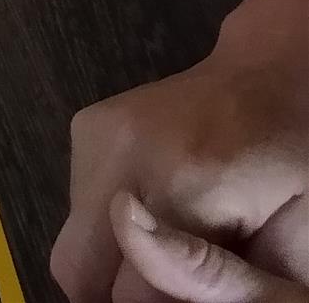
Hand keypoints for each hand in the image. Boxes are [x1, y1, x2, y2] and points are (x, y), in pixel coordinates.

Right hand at [53, 48, 308, 302]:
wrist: (274, 78)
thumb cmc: (297, 171)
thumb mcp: (289, 248)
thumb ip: (217, 281)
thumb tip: (134, 293)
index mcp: (184, 184)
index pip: (129, 292)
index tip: (194, 293)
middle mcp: (122, 150)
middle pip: (79, 271)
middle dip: (123, 289)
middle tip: (177, 278)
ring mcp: (97, 132)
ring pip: (73, 244)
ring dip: (115, 259)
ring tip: (178, 233)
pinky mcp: (85, 126)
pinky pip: (76, 208)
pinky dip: (108, 225)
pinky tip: (161, 203)